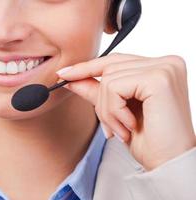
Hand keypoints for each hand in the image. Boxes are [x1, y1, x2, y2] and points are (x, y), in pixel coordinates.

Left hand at [56, 53, 195, 169]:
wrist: (169, 163)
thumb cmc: (149, 140)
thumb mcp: (116, 110)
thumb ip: (96, 90)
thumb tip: (70, 78)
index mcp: (158, 67)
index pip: (114, 61)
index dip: (87, 67)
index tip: (64, 73)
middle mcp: (165, 62)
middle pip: (109, 68)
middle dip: (100, 100)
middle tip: (109, 127)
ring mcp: (165, 68)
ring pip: (109, 78)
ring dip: (107, 110)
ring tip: (121, 129)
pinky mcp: (160, 79)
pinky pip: (115, 86)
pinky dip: (114, 110)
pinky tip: (129, 125)